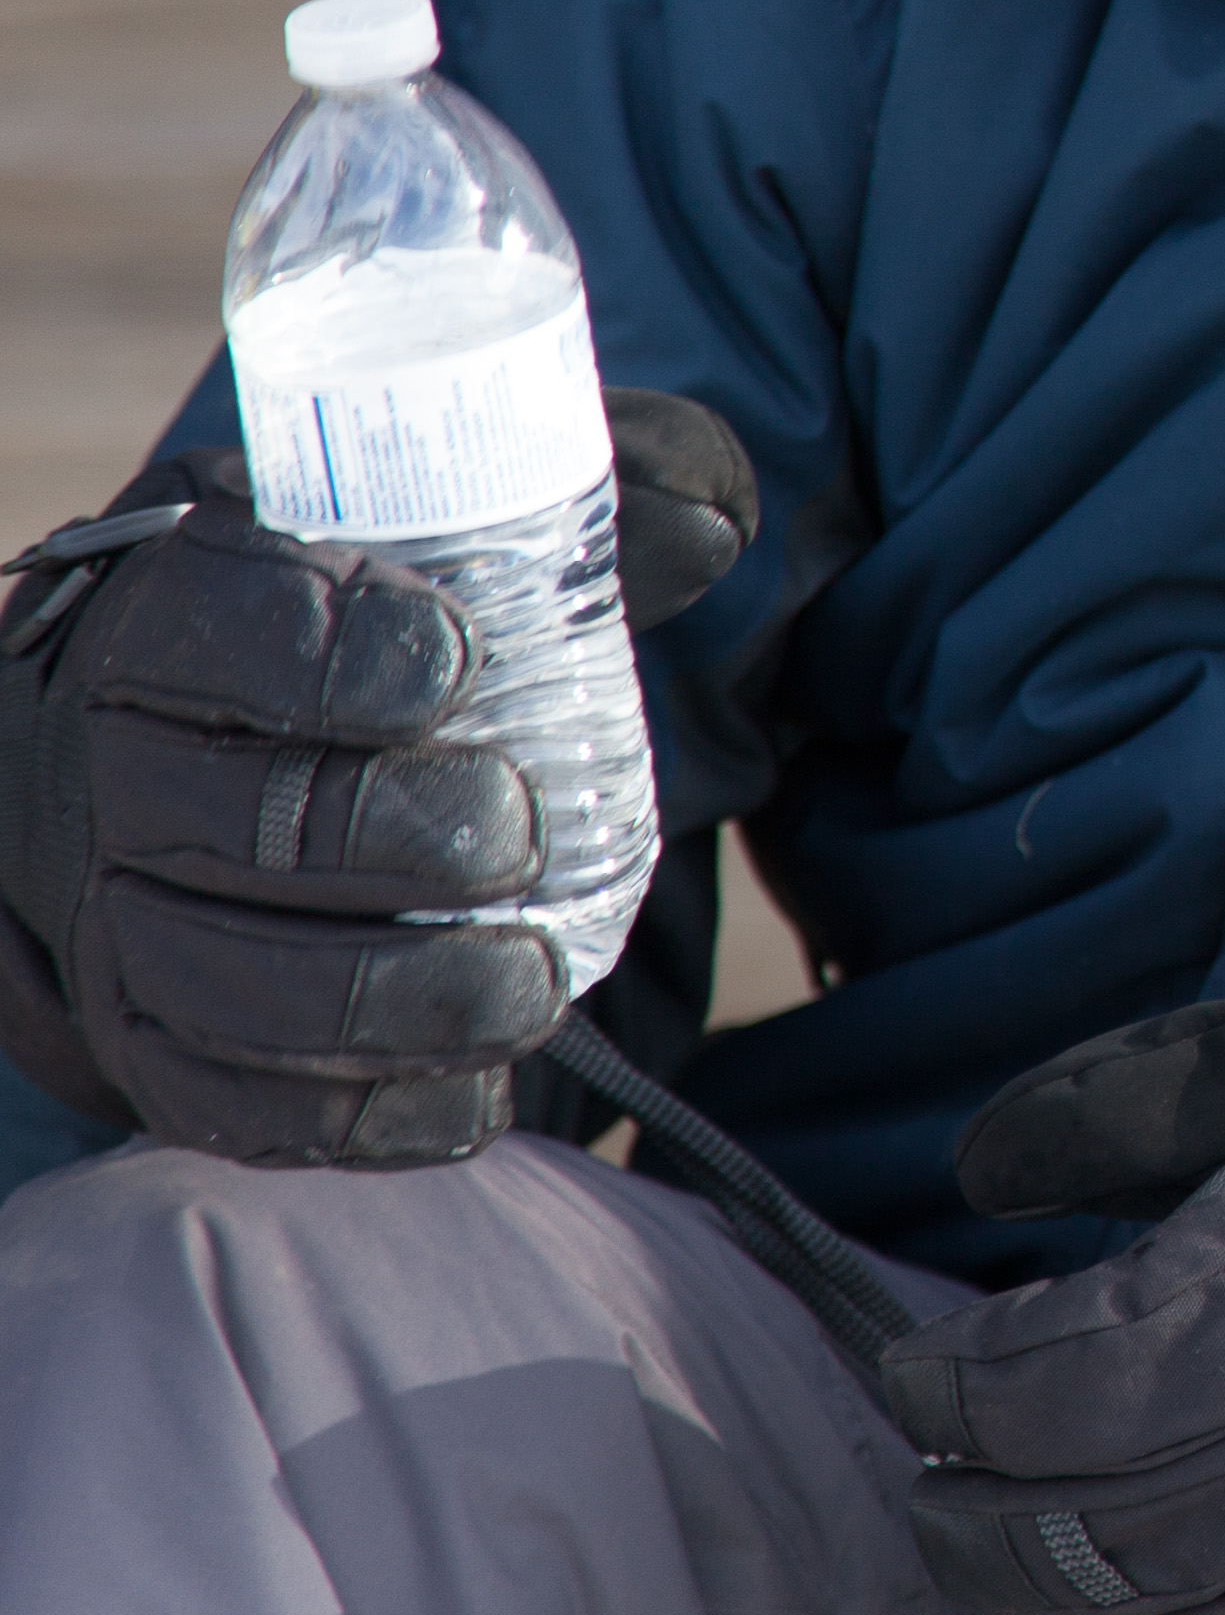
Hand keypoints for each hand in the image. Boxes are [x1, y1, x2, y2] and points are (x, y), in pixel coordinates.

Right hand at [0, 399, 759, 1164]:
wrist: (162, 765)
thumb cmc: (340, 630)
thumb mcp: (432, 529)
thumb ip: (581, 501)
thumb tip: (722, 520)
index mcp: (171, 614)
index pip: (226, 624)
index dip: (338, 651)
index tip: (457, 665)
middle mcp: (112, 773)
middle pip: (240, 819)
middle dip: (397, 838)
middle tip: (517, 836)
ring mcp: (116, 922)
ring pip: (229, 985)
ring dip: (396, 1001)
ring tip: (531, 987)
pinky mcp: (151, 1045)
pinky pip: (238, 1105)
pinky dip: (364, 1113)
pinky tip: (470, 1092)